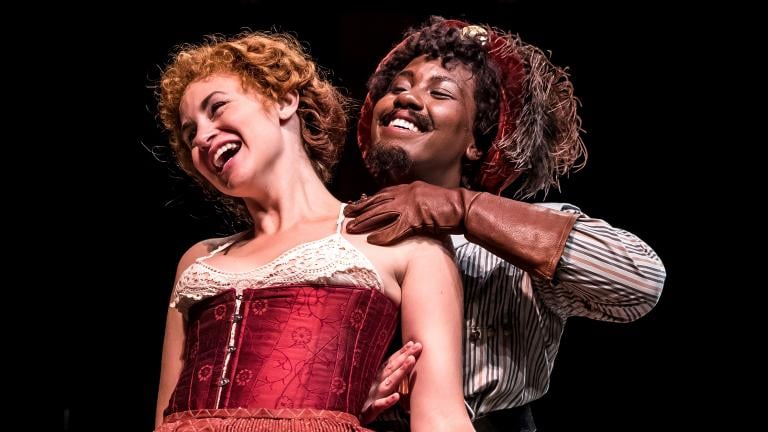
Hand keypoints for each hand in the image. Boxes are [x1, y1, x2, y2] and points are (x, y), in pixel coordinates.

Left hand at [345, 181, 479, 244]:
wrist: (463, 207)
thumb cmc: (449, 206)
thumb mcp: (427, 197)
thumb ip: (413, 201)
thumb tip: (404, 211)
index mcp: (409, 187)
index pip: (384, 193)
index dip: (368, 200)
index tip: (357, 204)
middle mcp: (406, 193)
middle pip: (377, 201)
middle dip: (360, 209)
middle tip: (346, 215)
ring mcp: (410, 205)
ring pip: (381, 214)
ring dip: (364, 221)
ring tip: (350, 229)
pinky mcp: (416, 218)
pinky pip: (395, 228)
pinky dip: (383, 235)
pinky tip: (372, 240)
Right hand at [359, 341, 421, 424]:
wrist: (353, 419)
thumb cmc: (370, 401)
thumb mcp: (379, 387)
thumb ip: (390, 377)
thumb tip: (405, 365)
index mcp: (377, 378)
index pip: (390, 363)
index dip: (401, 353)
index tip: (413, 343)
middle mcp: (375, 384)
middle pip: (391, 368)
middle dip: (404, 356)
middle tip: (417, 346)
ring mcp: (373, 396)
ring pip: (387, 383)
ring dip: (399, 372)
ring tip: (411, 361)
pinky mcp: (370, 411)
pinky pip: (379, 405)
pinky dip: (387, 401)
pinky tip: (396, 396)